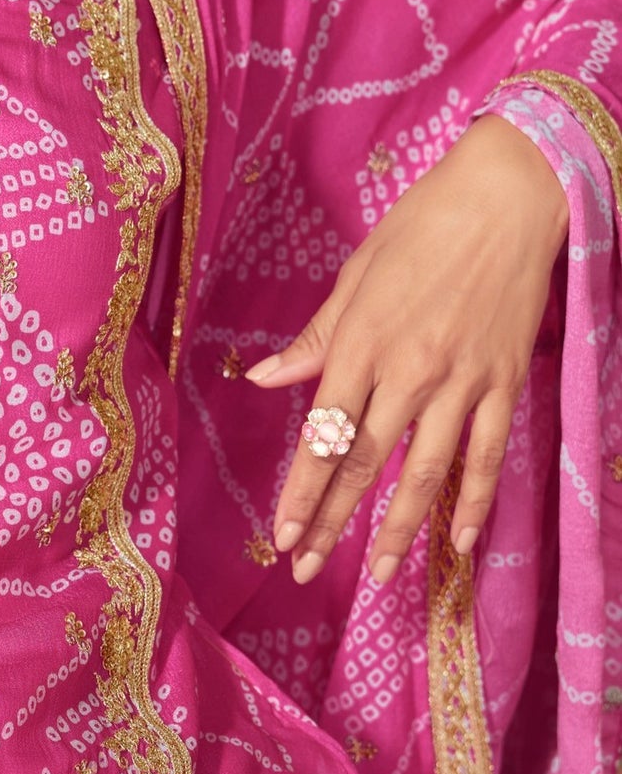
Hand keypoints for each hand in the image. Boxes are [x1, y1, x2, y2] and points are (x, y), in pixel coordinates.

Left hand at [246, 112, 566, 586]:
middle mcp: (409, 370)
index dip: (302, 489)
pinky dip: (473, 501)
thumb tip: (265, 379)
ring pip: (425, 472)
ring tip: (380, 574)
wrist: (508, 199)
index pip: (325, 433)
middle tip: (307, 569)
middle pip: (365, 462)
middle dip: (334, 521)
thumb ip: (316, 337)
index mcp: (363, 342)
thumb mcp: (357, 274)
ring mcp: (461, 381)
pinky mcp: (503, 384)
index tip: (283, 534)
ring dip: (400, 528)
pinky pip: (485, 456)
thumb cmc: (422, 227)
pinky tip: (459, 541)